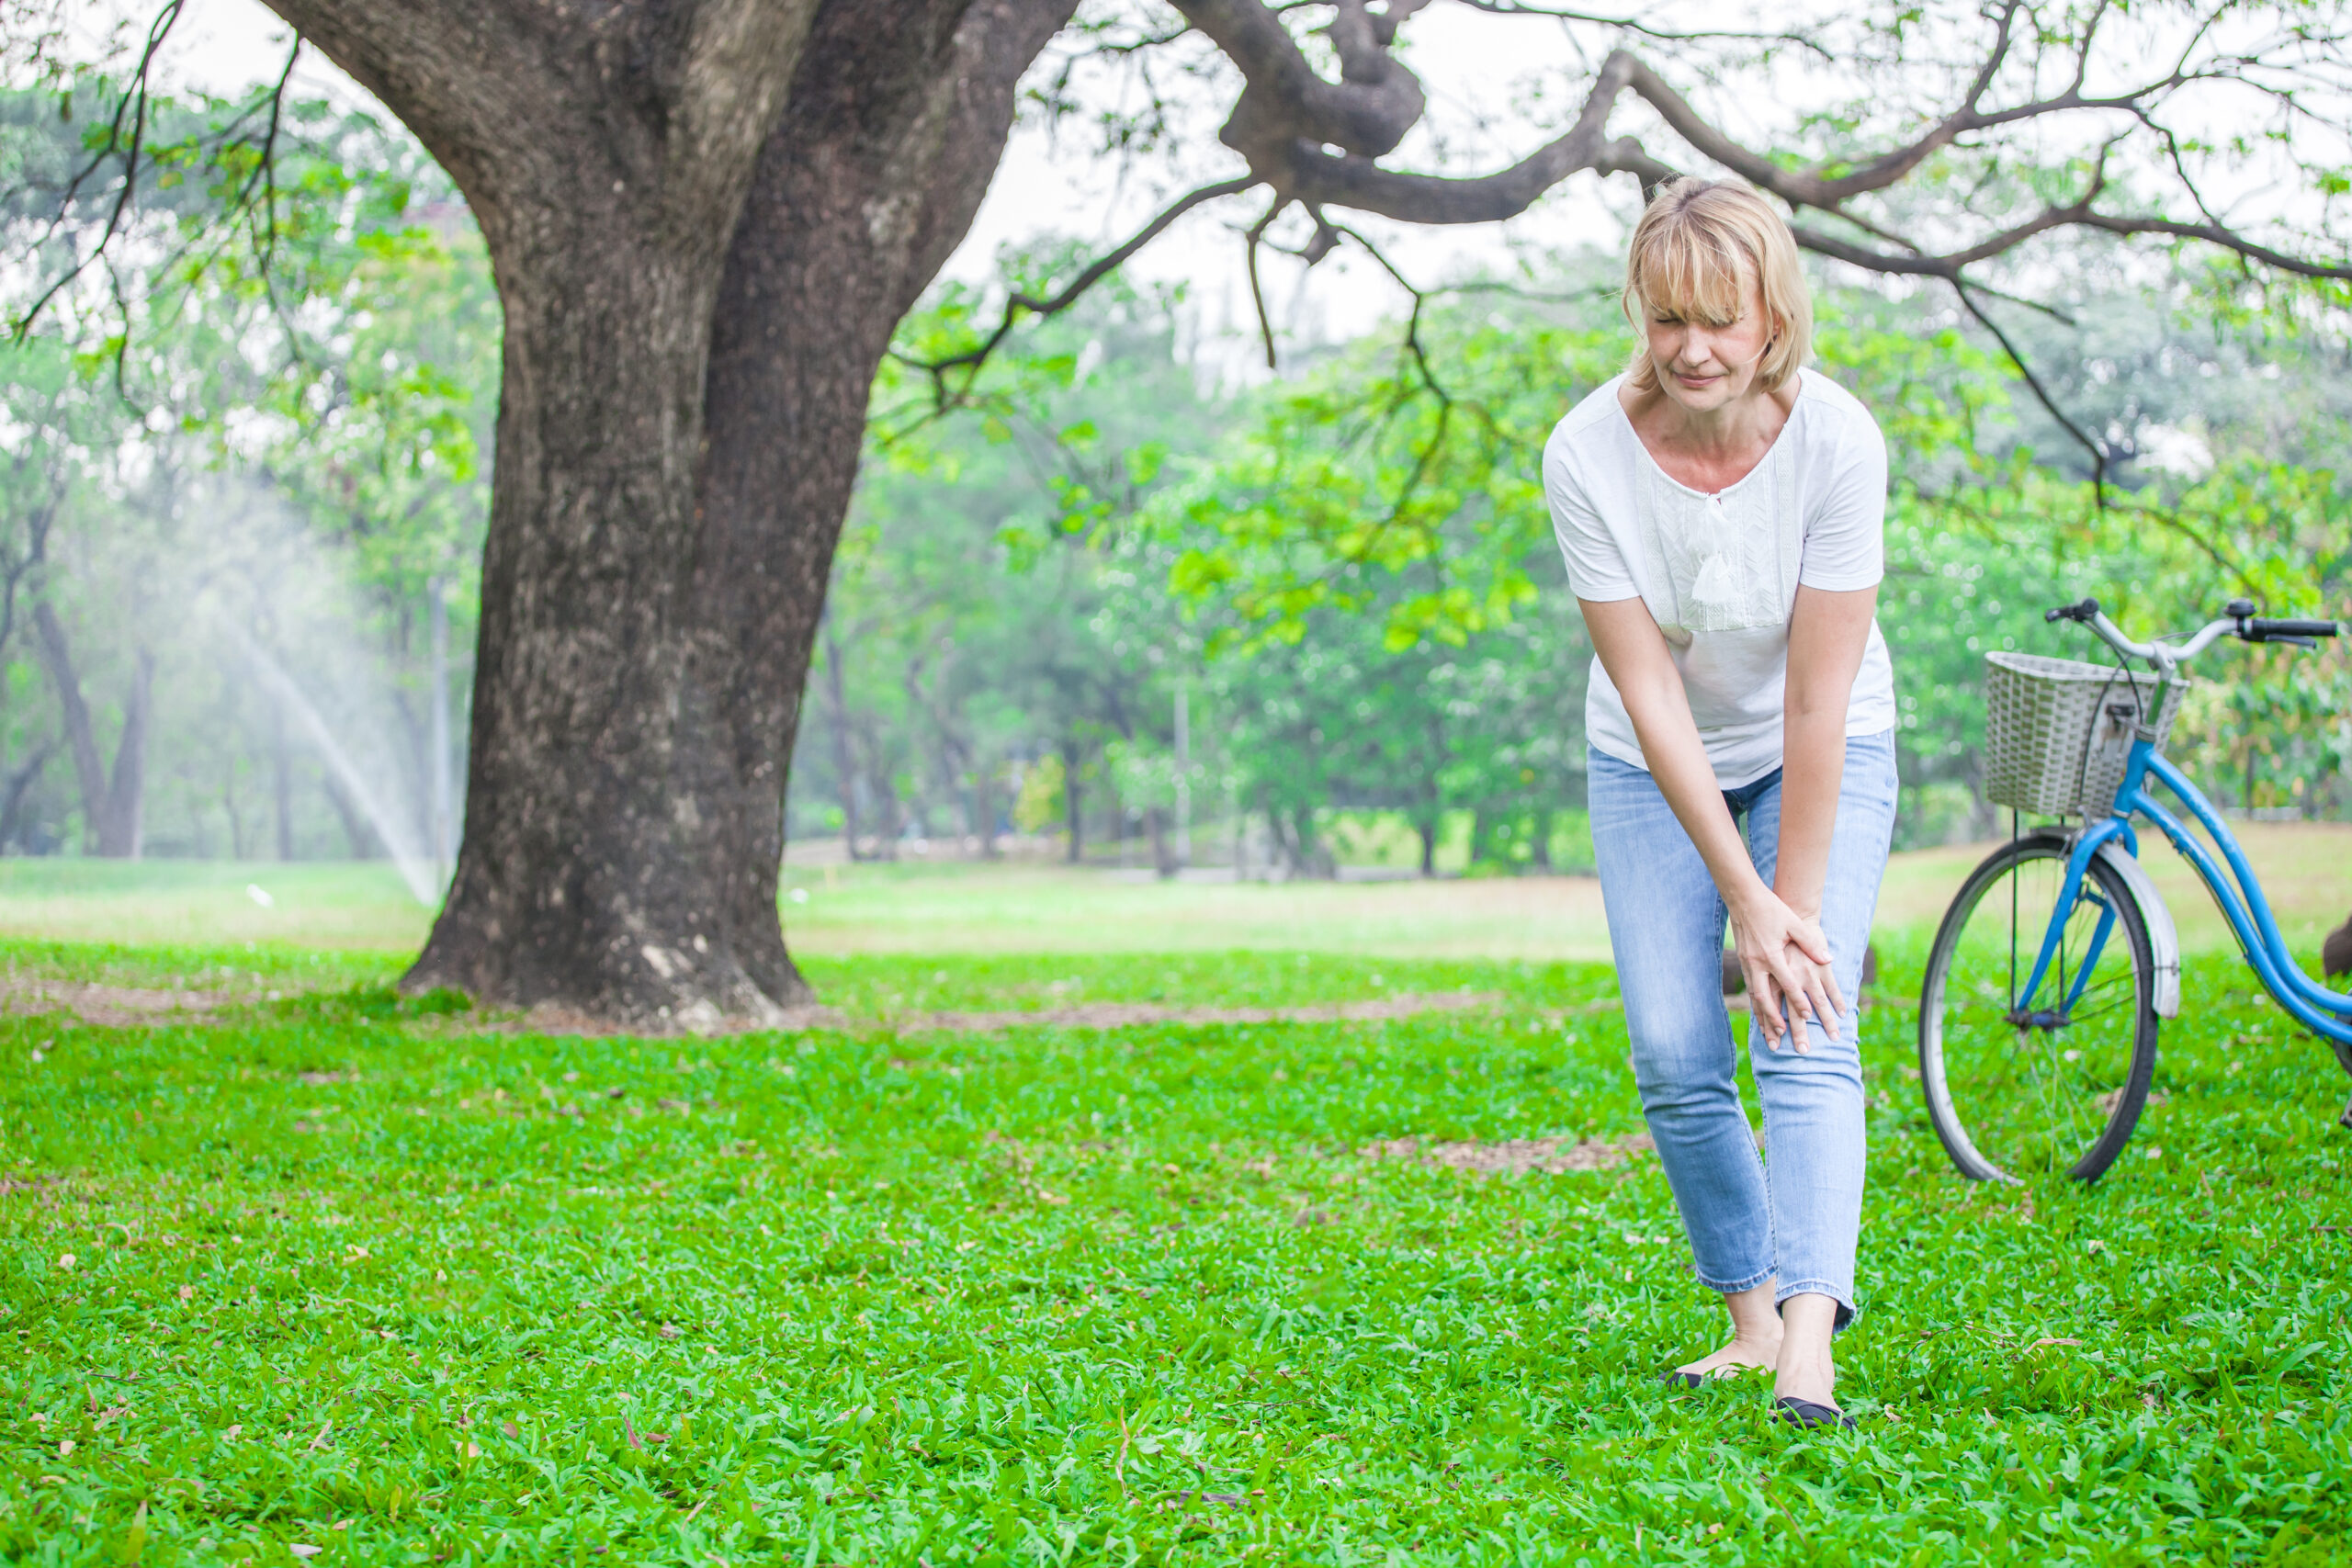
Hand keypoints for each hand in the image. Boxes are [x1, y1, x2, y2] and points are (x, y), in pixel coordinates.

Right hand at [1729, 891, 1844, 1051]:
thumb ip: (1811, 943)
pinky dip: (1755, 1005)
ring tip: (1770, 1034)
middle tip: (1784, 1035)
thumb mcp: (1794, 924)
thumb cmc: (1772, 910)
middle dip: (1775, 1018)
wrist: (1744, 899)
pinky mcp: (1743, 962)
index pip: (1788, 983)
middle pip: (1765, 998)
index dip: (1798, 1000)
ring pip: (1755, 997)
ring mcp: (1747, 964)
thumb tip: (1828, 960)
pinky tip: (1760, 1015)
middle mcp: (1757, 963)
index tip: (1809, 1015)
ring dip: (1763, 1017)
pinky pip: (1750, 989)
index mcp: (1772, 954)